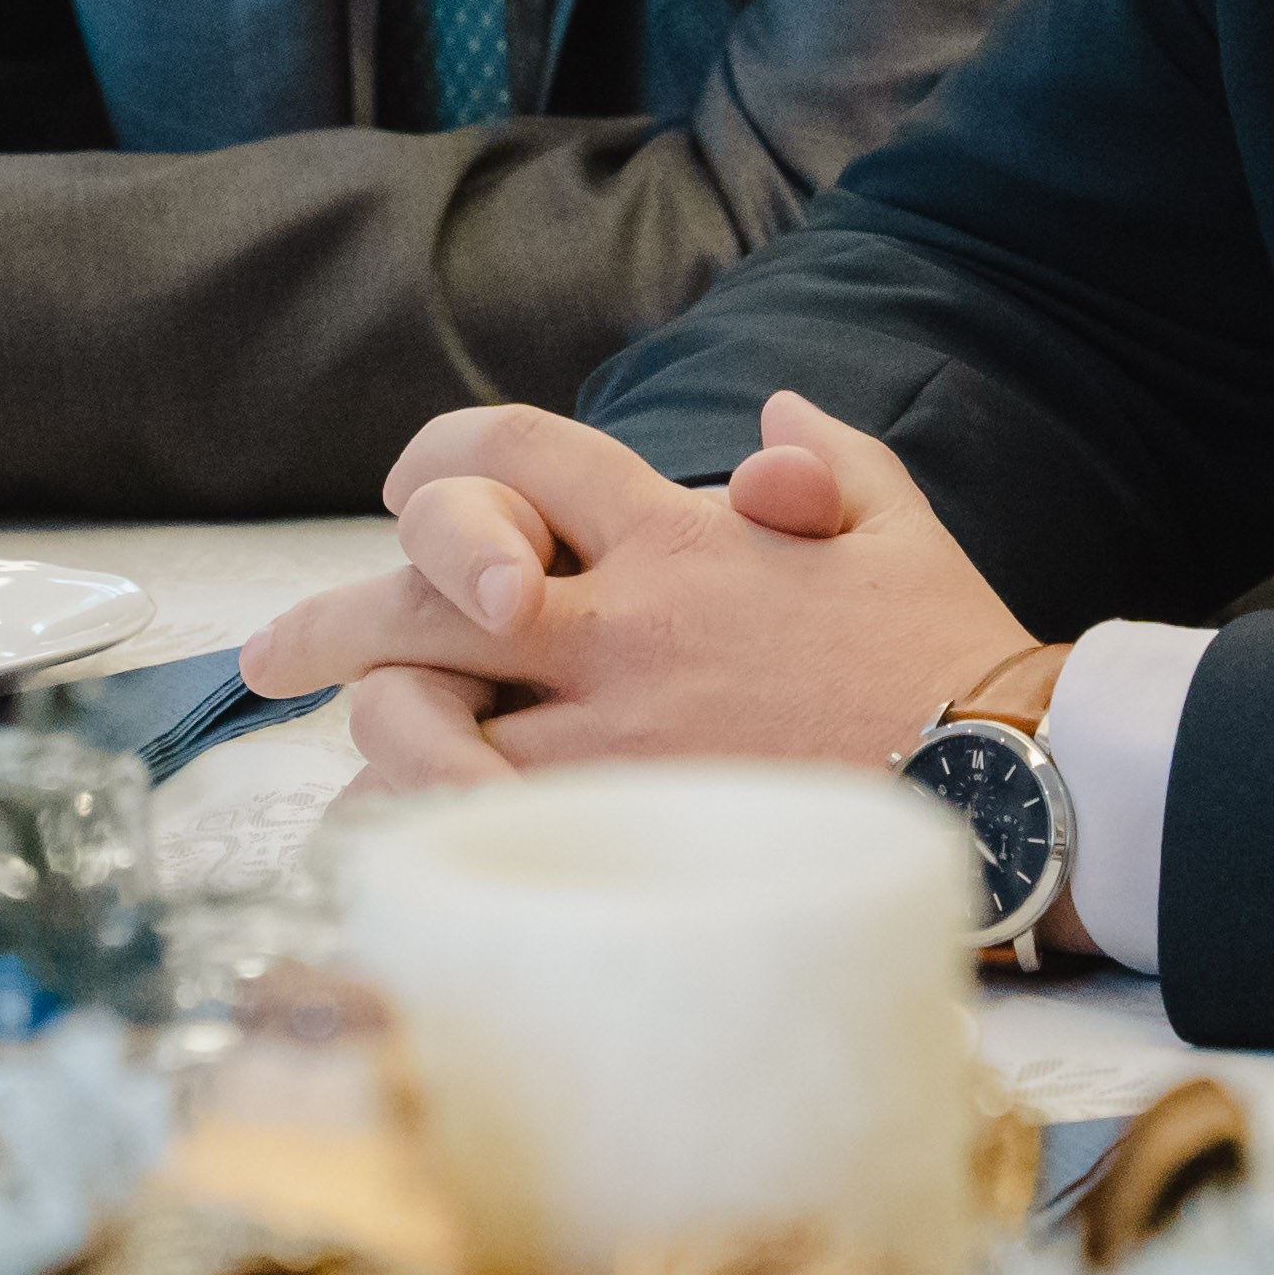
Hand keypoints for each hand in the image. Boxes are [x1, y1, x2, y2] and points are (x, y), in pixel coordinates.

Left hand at [235, 390, 1031, 793]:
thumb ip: (822, 463)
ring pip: (425, 719)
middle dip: (331, 622)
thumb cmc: (954, 652)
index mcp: (674, 532)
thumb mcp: (893, 522)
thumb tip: (773, 425)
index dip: (441, 464)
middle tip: (266, 656)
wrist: (1007, 769)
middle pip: (424, 590)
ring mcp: (612, 726)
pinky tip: (394, 849)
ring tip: (339, 772)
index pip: (514, 452)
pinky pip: (474, 825)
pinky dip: (418, 832)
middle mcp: (620, 619)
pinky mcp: (624, 823)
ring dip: (369, 737)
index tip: (399, 502)